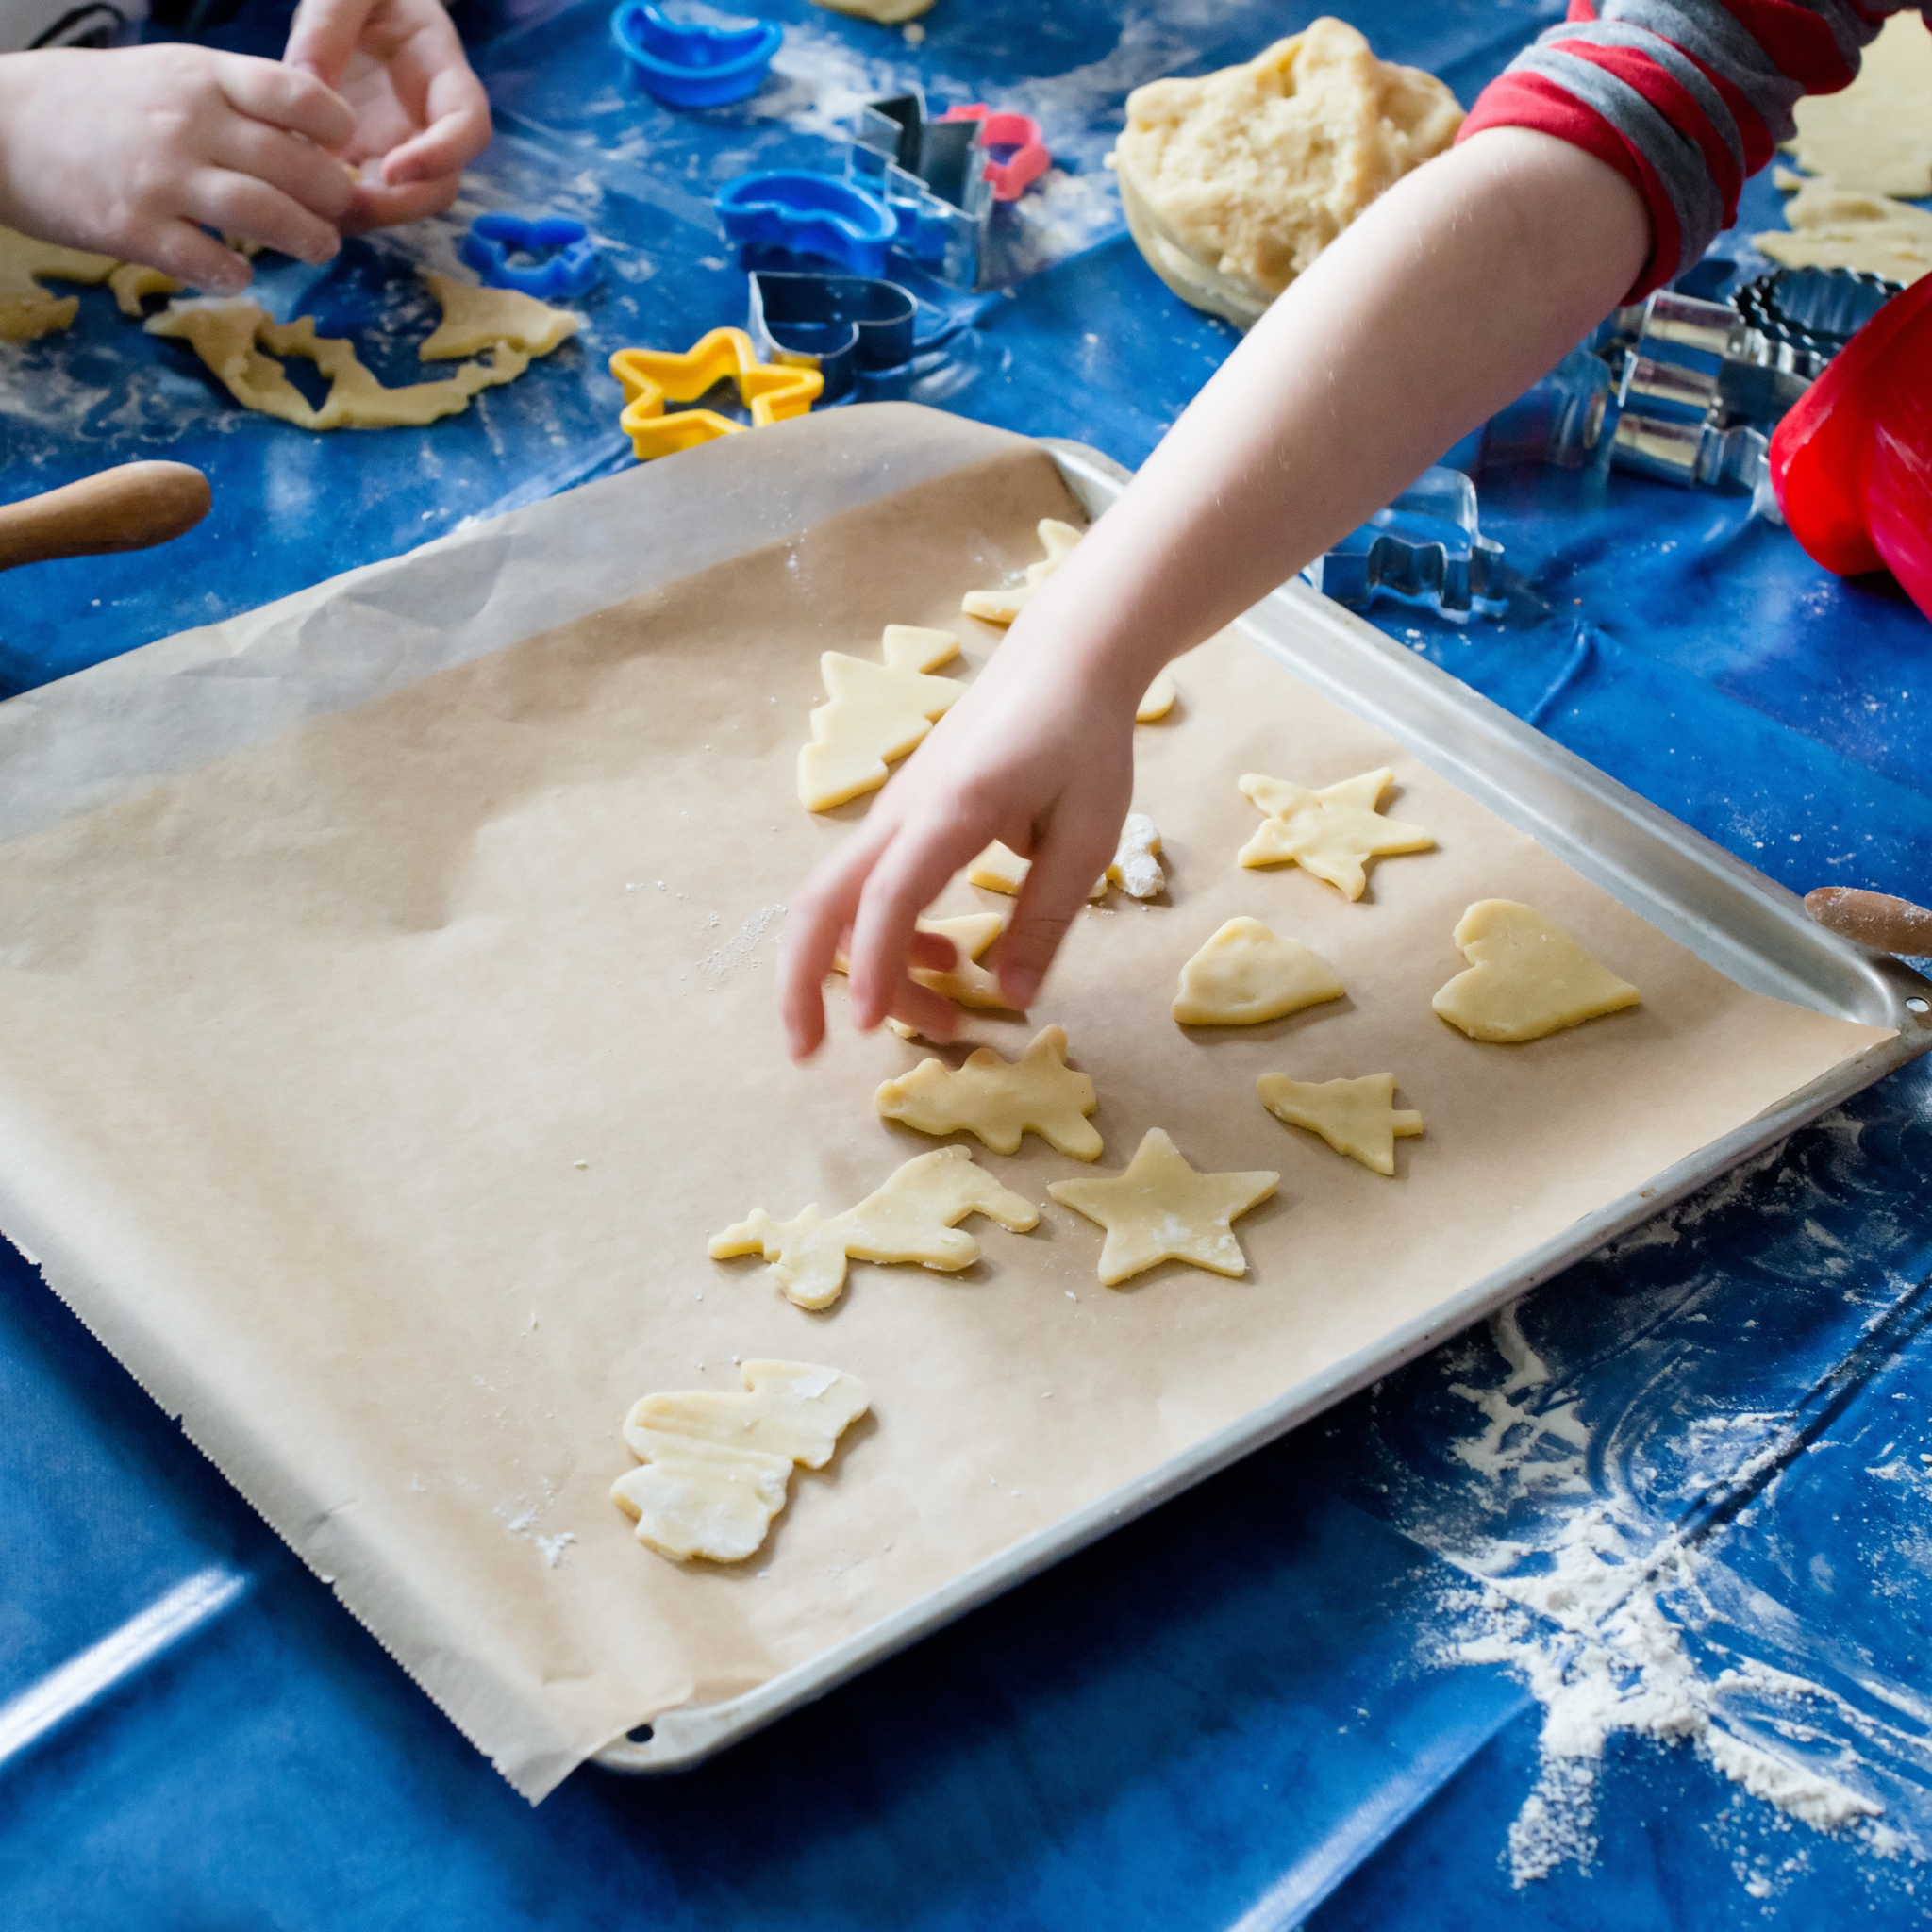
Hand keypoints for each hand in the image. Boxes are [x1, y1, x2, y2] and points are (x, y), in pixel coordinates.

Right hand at [0, 46, 355, 288]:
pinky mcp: (135, 228)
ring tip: (318, 248)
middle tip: (337, 215)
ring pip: (265, 215)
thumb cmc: (100, 104)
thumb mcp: (169, 76)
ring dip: (306, 240)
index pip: (295, 93)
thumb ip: (235, 102)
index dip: (336, 127)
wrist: (2, 123)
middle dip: (332, 198)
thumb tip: (310, 142)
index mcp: (201, 76)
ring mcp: (161, 176)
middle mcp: (187, 122)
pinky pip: (209, 262)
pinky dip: (237, 275)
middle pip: (295, 166)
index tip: (343, 150)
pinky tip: (239, 274)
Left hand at [284, 0, 490, 230]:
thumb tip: (304, 78)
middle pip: (440, 186)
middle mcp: (432, 126)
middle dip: (399, 205)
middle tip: (345, 203)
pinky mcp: (368, 163)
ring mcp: (402, 150)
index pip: (469, 127)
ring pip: (403, 204)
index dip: (441, 157)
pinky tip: (300, 203)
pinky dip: (336, 210)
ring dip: (365, 216)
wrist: (350, 6)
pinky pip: (362, 199)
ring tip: (314, 209)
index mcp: (444, 76)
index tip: (393, 170)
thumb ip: (327, 24)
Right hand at [780, 608, 1140, 1058]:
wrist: (1065, 660)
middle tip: (807, 1053)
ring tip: (944, 1022)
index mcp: (952, 808)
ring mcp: (895, 813)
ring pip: (843, 901)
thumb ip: (1047, 917)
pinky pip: (872, 885)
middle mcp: (903, 811)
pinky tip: (944, 958)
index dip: (876, 965)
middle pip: (821, 899)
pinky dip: (889, 937)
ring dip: (870, 970)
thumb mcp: (1089, 834)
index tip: (868, 1027)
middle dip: (801, 979)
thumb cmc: (1084, 738)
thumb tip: (1012, 997)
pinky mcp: (904, 818)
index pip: (890, 895)